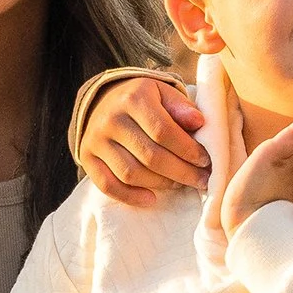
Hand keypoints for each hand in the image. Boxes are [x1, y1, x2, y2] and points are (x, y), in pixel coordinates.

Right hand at [79, 77, 207, 206]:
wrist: (104, 100)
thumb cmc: (143, 100)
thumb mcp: (164, 93)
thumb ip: (182, 107)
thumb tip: (199, 123)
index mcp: (134, 98)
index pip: (164, 131)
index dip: (188, 150)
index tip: (205, 161)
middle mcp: (111, 119)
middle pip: (150, 156)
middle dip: (181, 172)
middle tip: (201, 180)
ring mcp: (96, 140)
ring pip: (132, 173)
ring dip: (161, 184)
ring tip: (180, 184)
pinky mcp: (87, 158)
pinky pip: (107, 185)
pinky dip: (130, 196)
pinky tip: (151, 199)